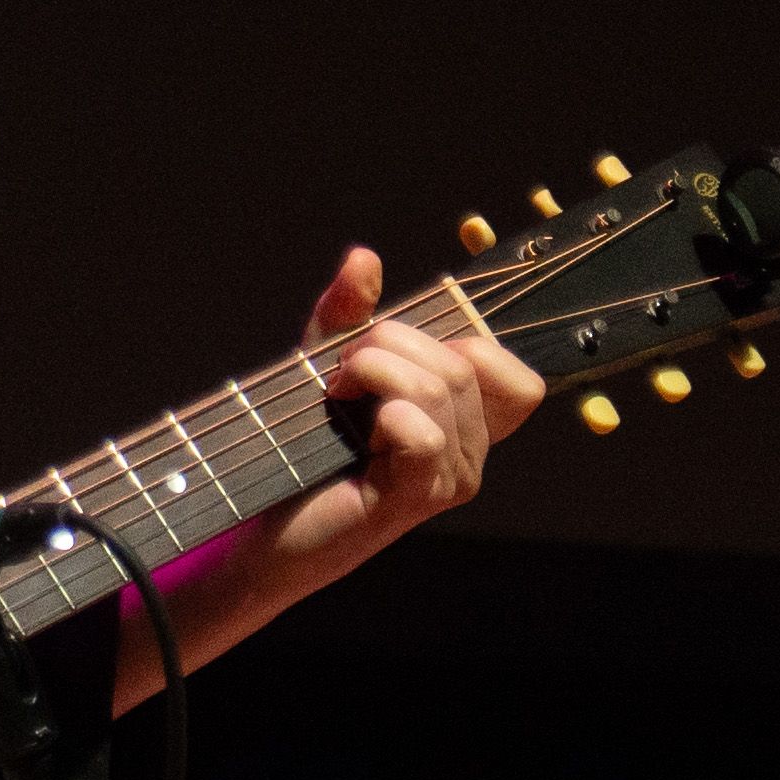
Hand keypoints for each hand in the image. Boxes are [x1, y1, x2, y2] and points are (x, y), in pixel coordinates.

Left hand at [254, 245, 539, 574]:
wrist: (260, 522)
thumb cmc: (299, 449)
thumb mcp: (326, 363)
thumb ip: (351, 312)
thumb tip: (364, 257)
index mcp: (465, 426)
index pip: (519, 378)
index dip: (470, 341)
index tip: (397, 347)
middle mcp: (470, 456)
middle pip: (464, 361)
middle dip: (389, 342)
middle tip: (340, 372)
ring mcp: (448, 481)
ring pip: (441, 386)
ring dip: (373, 369)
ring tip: (335, 393)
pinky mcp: (414, 499)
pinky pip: (422, 432)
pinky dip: (379, 409)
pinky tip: (349, 425)